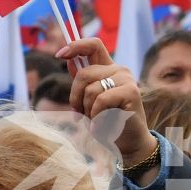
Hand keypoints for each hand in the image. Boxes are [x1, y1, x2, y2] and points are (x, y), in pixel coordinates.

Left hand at [56, 38, 155, 175]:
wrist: (129, 143)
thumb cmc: (108, 123)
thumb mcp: (89, 102)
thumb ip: (82, 83)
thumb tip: (69, 61)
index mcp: (108, 69)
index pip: (93, 45)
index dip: (75, 46)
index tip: (59, 55)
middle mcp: (118, 70)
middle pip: (84, 72)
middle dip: (75, 96)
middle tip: (78, 114)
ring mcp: (126, 79)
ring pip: (91, 89)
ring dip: (86, 110)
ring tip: (94, 122)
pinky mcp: (131, 91)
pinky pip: (101, 100)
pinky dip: (95, 117)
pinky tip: (98, 127)